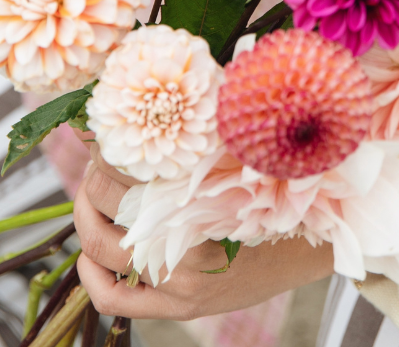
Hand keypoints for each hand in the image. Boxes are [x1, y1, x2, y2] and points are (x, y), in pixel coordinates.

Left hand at [74, 144, 333, 319]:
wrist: (310, 249)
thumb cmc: (283, 194)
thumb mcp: (251, 158)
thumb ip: (214, 135)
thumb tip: (176, 90)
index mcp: (207, 208)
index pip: (134, 179)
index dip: (110, 154)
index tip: (107, 132)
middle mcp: (189, 252)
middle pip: (113, 211)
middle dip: (95, 181)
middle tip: (98, 158)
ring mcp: (179, 285)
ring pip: (103, 253)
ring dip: (87, 218)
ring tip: (91, 194)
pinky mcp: (176, 306)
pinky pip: (113, 299)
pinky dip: (91, 275)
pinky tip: (91, 251)